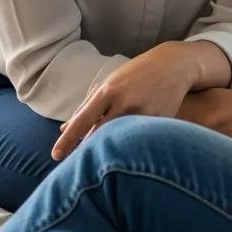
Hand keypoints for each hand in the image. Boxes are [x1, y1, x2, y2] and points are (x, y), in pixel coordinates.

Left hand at [52, 42, 197, 160]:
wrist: (176, 65)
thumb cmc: (137, 74)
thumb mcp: (111, 82)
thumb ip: (87, 105)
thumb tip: (63, 128)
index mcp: (109, 91)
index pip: (83, 120)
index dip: (68, 139)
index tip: (55, 156)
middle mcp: (125, 102)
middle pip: (99, 136)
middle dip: (87, 151)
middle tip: (76, 166)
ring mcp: (144, 112)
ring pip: (120, 141)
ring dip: (109, 152)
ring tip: (102, 160)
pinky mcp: (160, 121)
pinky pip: (140, 140)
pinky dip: (132, 147)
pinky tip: (130, 152)